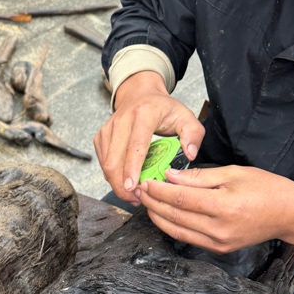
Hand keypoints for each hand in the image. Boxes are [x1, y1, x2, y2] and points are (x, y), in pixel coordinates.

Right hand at [93, 71, 204, 203]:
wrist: (140, 94)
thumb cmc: (162, 109)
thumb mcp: (185, 116)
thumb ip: (193, 134)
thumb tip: (189, 154)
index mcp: (143, 114)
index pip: (135, 146)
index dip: (132, 169)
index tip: (133, 187)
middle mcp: (121, 120)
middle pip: (115, 160)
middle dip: (122, 185)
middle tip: (136, 199)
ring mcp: (108, 129)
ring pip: (106, 165)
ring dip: (117, 184)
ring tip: (132, 194)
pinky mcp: (100, 138)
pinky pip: (103, 163)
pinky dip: (112, 176)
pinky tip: (124, 181)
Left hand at [136, 164, 293, 251]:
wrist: (286, 214)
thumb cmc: (265, 189)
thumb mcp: (234, 173)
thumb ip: (200, 177)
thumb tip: (171, 176)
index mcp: (224, 205)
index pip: (181, 198)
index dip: (159, 190)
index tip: (146, 181)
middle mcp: (219, 228)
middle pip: (175, 216)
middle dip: (153, 203)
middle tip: (139, 191)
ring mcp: (218, 242)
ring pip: (177, 230)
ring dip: (157, 216)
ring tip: (146, 203)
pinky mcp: (218, 249)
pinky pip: (187, 238)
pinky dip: (170, 227)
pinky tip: (161, 215)